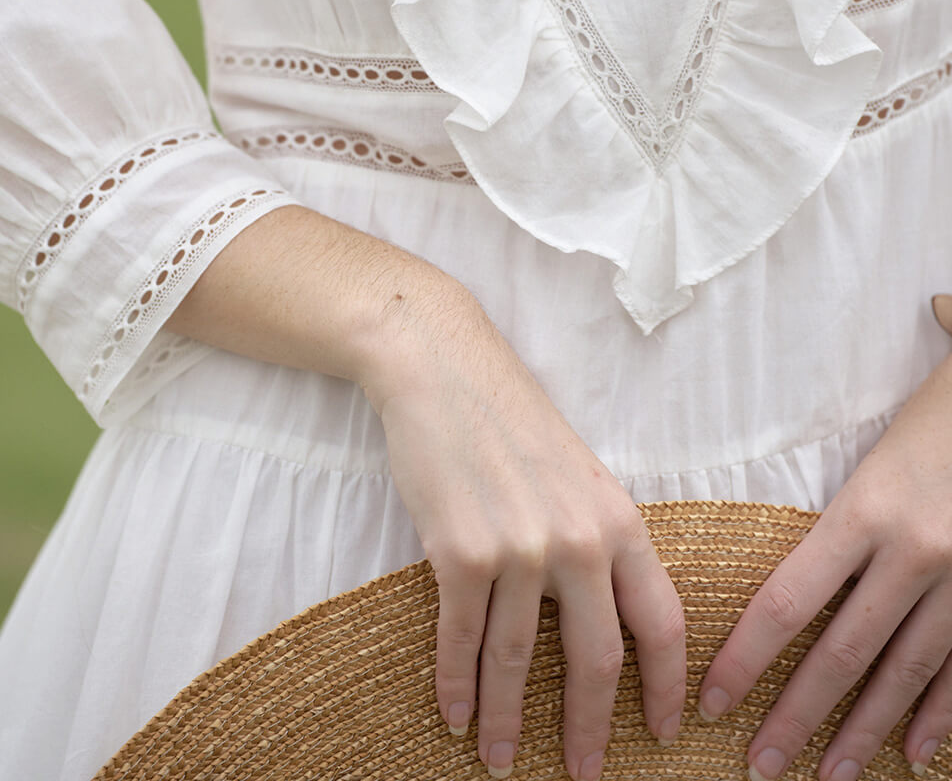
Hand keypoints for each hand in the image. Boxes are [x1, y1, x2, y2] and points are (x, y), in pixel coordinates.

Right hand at [359, 285, 686, 780]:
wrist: (443, 368)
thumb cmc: (509, 418)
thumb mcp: (578, 473)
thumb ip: (597, 538)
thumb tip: (604, 614)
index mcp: (619, 520)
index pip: (662, 623)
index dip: (665, 688)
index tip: (660, 733)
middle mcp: (578, 540)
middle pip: (596, 661)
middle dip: (589, 730)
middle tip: (583, 774)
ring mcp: (519, 548)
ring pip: (516, 662)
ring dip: (506, 722)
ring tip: (500, 762)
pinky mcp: (459, 552)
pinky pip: (461, 640)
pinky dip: (456, 687)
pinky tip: (454, 716)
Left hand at [696, 309, 951, 780]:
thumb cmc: (921, 434)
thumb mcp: (864, 473)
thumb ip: (830, 537)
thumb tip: (779, 605)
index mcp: (863, 514)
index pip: (787, 602)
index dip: (746, 659)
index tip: (712, 700)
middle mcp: (913, 554)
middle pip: (843, 653)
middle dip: (797, 716)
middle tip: (760, 765)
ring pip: (904, 673)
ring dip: (863, 732)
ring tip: (828, 775)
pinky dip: (937, 717)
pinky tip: (912, 754)